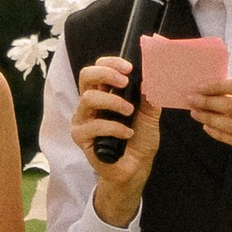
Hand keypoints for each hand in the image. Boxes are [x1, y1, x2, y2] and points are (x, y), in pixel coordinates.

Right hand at [70, 54, 161, 224]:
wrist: (135, 168)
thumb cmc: (139, 140)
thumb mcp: (149, 114)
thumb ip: (148, 96)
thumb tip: (150, 76)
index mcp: (104, 93)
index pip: (99, 68)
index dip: (111, 63)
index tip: (129, 67)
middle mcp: (90, 103)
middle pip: (86, 76)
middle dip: (106, 74)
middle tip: (125, 81)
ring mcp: (83, 119)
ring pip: (88, 99)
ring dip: (112, 103)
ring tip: (130, 112)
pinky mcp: (81, 137)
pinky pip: (93, 126)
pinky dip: (113, 128)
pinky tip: (127, 134)